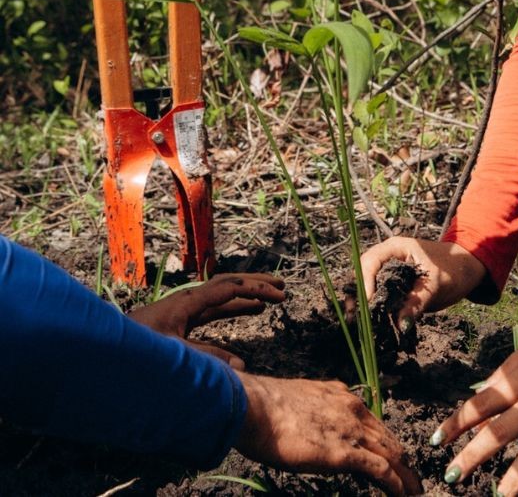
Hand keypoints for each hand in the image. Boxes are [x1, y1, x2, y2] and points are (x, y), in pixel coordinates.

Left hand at [128, 272, 285, 368]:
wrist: (100, 356)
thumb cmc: (133, 354)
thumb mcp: (173, 356)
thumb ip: (207, 358)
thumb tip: (241, 366)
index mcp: (186, 303)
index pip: (229, 289)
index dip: (257, 290)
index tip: (280, 296)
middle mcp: (185, 302)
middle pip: (227, 285)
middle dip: (256, 286)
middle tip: (282, 288)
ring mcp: (181, 311)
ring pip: (220, 298)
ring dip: (246, 297)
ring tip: (269, 301)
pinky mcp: (177, 323)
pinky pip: (212, 311)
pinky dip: (232, 309)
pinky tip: (245, 313)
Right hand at [235, 373, 421, 495]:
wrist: (254, 407)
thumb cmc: (263, 409)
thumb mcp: (298, 405)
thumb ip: (314, 415)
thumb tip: (313, 430)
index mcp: (342, 398)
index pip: (373, 424)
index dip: (385, 442)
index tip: (393, 456)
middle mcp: (354, 411)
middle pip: (388, 439)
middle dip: (403, 459)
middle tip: (413, 477)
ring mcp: (353, 431)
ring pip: (391, 454)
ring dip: (406, 474)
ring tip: (415, 489)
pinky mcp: (346, 453)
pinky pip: (381, 470)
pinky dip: (396, 482)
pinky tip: (404, 493)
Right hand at [349, 237, 486, 327]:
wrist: (466, 269)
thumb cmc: (454, 269)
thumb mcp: (437, 284)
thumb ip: (417, 302)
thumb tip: (401, 324)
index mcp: (396, 248)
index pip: (370, 262)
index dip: (364, 281)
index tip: (367, 302)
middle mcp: (387, 258)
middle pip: (362, 274)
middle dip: (357, 294)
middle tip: (354, 316)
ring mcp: (388, 271)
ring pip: (366, 285)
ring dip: (361, 302)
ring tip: (357, 321)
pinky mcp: (392, 285)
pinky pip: (377, 295)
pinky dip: (373, 307)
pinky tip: (369, 321)